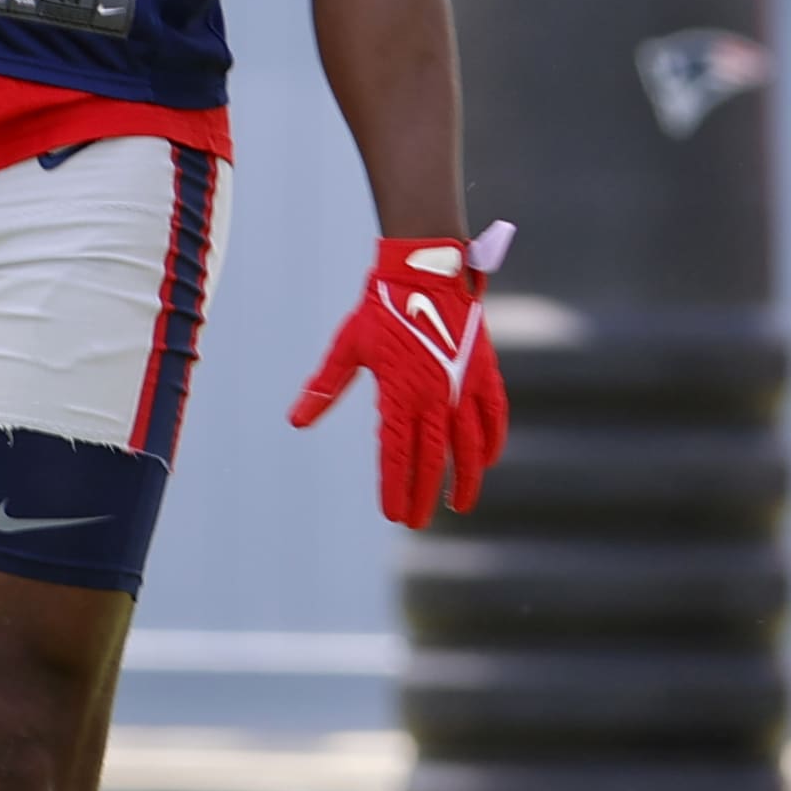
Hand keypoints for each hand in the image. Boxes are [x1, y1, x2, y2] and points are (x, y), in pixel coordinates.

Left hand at [290, 226, 511, 527]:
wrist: (424, 270)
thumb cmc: (381, 308)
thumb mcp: (348, 348)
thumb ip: (324, 388)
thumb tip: (295, 421)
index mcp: (398, 393)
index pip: (396, 454)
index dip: (395, 487)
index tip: (394, 515)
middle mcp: (434, 396)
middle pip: (432, 459)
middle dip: (424, 494)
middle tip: (417, 521)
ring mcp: (463, 385)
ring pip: (469, 446)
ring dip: (465, 479)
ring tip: (459, 504)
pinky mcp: (483, 371)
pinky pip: (494, 416)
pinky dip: (493, 441)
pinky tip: (488, 461)